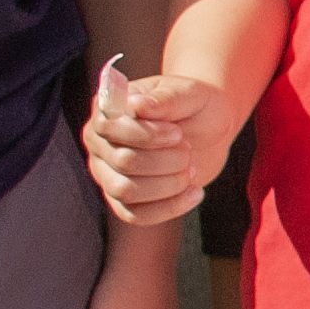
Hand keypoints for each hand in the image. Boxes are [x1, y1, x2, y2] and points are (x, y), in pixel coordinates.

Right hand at [85, 61, 235, 226]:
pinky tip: (195, 192)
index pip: (108, 127)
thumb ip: (165, 97)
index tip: (177, 133)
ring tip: (191, 169)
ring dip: (168, 183)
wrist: (210, 129)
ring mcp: (107, 174)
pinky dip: (170, 207)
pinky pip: (136, 215)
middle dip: (165, 160)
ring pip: (125, 191)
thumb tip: (137, 105)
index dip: (146, 135)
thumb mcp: (188, 93)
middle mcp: (99, 142)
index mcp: (107, 110)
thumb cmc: (194, 106)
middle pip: (122, 162)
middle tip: (188, 150)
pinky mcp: (124, 200)